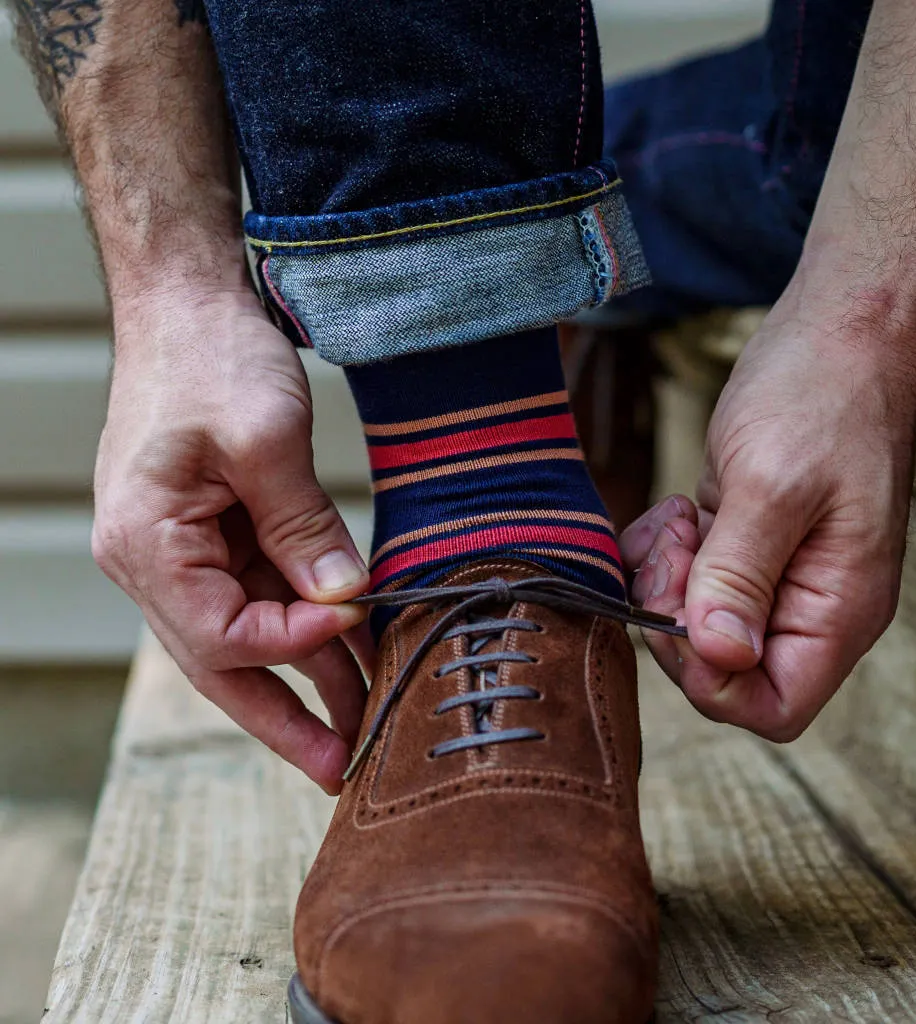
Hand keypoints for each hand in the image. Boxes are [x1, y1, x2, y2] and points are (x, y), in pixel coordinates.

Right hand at [92, 287, 370, 792]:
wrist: (187, 307)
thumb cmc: (211, 356)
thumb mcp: (264, 439)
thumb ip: (304, 527)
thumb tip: (346, 599)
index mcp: (147, 543)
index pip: (220, 633)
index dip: (294, 640)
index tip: (356, 619)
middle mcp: (153, 561)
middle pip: (222, 662)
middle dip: (284, 717)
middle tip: (339, 768)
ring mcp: (183, 552)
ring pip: (246, 637)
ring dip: (305, 675)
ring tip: (360, 723)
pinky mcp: (215, 535)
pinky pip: (260, 596)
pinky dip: (305, 623)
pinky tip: (351, 649)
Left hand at [621, 311, 915, 739]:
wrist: (834, 335)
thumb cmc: (821, 396)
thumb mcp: (774, 485)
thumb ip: (742, 575)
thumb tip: (718, 655)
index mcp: (837, 609)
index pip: (771, 706)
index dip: (710, 679)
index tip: (681, 610)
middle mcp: (807, 604)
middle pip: (720, 668)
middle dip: (677, 618)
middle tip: (677, 551)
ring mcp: (775, 575)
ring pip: (693, 624)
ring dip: (665, 581)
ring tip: (680, 521)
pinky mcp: (743, 545)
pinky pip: (686, 581)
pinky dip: (663, 556)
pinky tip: (676, 511)